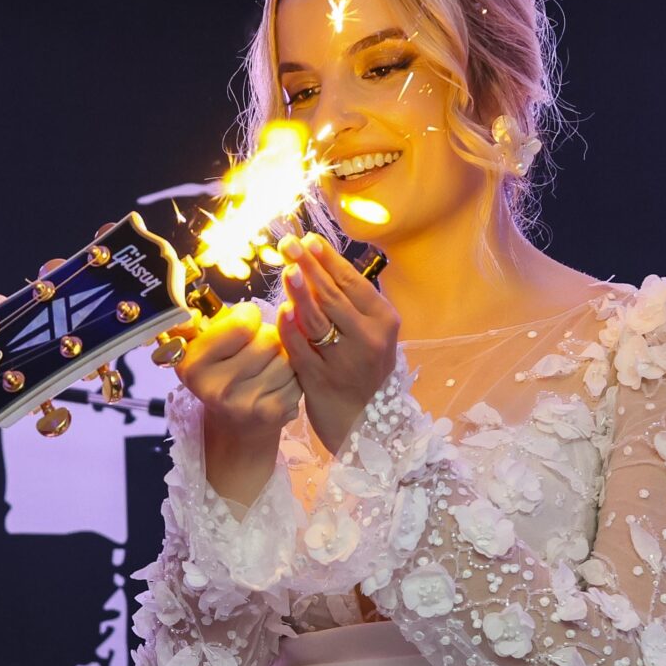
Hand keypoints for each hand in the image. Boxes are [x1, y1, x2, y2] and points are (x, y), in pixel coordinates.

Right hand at [168, 302, 298, 506]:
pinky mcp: (271, 414)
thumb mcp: (204, 348)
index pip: (242, 324)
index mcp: (193, 364)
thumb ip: (208, 322)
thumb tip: (208, 309)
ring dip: (283, 357)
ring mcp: (245, 404)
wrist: (235, 429)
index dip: (249, 317)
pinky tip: (277, 385)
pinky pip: (297, 378)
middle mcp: (215, 388)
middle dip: (269, 338)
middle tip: (258, 350)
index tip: (244, 325)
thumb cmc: (222, 374)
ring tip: (267, 368)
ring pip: (286, 358)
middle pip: (269, 339)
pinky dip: (292, 378)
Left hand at [275, 236, 400, 452]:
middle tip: (287, 243)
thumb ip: (352, 304)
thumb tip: (322, 265)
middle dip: (309, 266)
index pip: (352, 282)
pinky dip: (291, 330)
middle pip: (333, 295)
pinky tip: (282, 310)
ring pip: (319, 319)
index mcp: (383, 320)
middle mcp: (368, 338)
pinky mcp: (322, 380)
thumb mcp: (370, 335)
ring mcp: (345, 360)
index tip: (307, 239)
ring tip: (287, 269)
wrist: (367, 425)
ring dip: (301, 292)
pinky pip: (302, 350)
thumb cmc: (364, 372)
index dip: (328, 259)